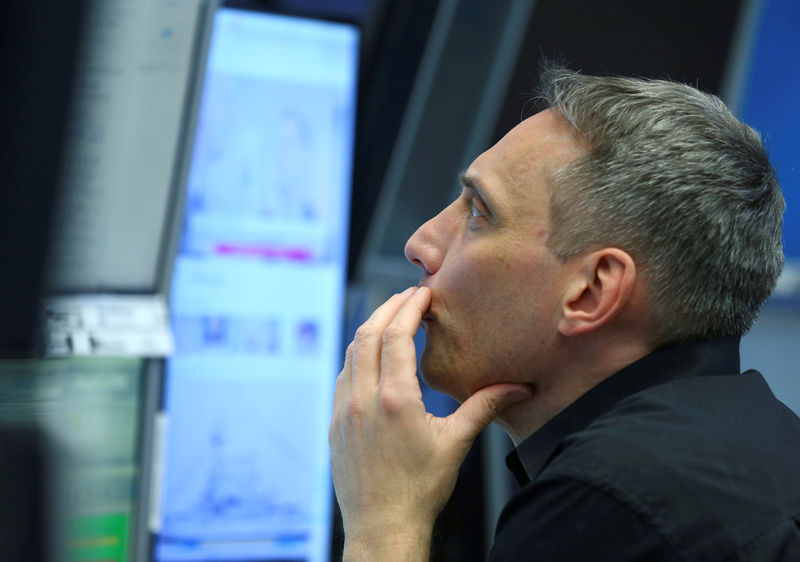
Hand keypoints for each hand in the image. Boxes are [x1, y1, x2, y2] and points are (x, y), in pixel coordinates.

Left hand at [329, 286, 532, 559]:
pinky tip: (372, 356)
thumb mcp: (456, 443)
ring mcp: (343, 410)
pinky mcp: (335, 423)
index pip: (396, 335)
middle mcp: (362, 399)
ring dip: (370, 328)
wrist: (382, 527)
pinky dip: (357, 355)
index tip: (423, 293)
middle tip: (408, 295)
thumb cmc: (420, 489)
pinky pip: (342, 376)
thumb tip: (519, 387)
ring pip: (351, 352)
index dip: (409, 307)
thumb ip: (485, 407)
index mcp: (394, 399)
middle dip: (388, 308)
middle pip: (368, 333)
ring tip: (392, 318)